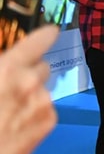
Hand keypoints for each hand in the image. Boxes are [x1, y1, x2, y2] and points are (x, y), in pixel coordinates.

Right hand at [0, 25, 57, 153]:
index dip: (45, 35)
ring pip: (43, 88)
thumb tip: (7, 63)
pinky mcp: (49, 121)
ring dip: (31, 92)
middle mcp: (31, 82)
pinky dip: (35, 111)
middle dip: (29, 72)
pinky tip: (15, 122)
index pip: (39, 40)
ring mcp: (43, 102)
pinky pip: (46, 107)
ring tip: (9, 108)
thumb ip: (2, 66)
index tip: (50, 31)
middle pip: (41, 66)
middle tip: (10, 84)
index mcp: (9, 68)